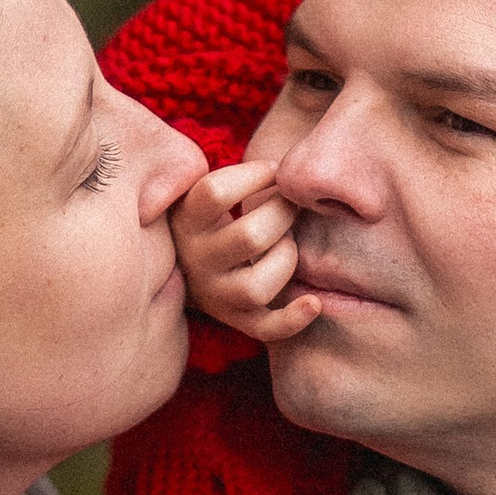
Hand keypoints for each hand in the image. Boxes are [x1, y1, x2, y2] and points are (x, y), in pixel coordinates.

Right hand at [172, 160, 323, 343]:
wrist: (181, 266)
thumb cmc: (208, 217)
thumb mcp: (199, 193)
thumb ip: (225, 176)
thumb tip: (283, 166)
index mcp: (186, 221)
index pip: (215, 193)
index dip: (254, 175)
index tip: (274, 171)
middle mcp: (196, 260)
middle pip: (250, 237)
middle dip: (283, 214)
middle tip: (291, 205)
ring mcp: (215, 294)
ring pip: (257, 286)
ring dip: (286, 259)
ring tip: (288, 244)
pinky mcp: (236, 320)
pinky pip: (265, 329)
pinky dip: (293, 319)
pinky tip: (314, 301)